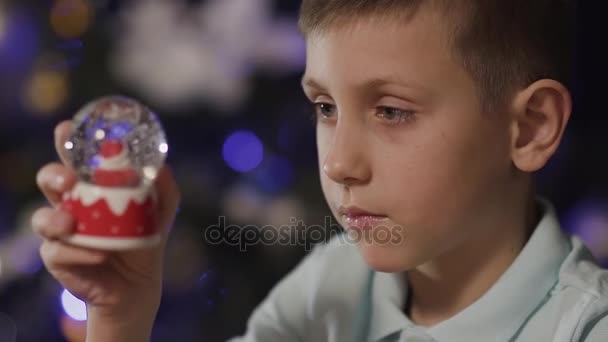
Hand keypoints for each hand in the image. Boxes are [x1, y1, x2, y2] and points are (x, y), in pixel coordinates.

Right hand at [32, 121, 179, 320]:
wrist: (139, 282)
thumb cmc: (144, 237)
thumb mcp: (161, 210)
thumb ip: (164, 187)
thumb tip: (162, 166)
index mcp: (92, 186)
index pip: (74, 159)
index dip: (66, 142)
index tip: (67, 130)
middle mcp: (71, 203)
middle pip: (49, 180)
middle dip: (53, 175)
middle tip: (68, 179)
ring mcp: (62, 232)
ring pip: (42, 218)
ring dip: (53, 218)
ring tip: (71, 223)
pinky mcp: (60, 259)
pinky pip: (58, 252)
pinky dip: (77, 252)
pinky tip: (99, 253)